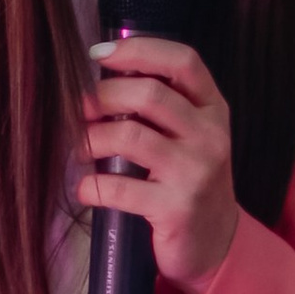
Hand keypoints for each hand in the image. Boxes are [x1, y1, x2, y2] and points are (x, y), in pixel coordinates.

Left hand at [75, 37, 239, 293]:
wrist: (216, 244)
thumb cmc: (189, 181)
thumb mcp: (190, 136)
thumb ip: (161, 106)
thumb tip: (99, 75)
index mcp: (213, 110)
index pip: (183, 62)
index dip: (138, 49)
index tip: (98, 53)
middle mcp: (211, 136)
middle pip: (149, 94)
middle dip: (102, 96)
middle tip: (78, 107)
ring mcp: (196, 173)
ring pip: (129, 136)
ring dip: (90, 138)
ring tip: (78, 148)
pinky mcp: (177, 209)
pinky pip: (119, 187)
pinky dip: (90, 186)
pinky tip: (84, 188)